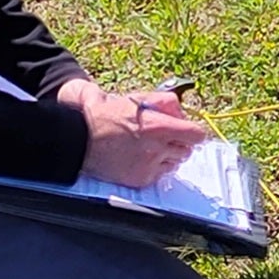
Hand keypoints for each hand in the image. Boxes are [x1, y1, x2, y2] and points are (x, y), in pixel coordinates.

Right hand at [58, 75, 210, 184]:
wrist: (82, 138)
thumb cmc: (109, 116)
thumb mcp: (139, 98)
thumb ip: (166, 102)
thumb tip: (182, 113)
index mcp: (160, 127)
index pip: (196, 135)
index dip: (193, 132)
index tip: (187, 131)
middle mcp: (158, 149)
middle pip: (187, 150)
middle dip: (179, 143)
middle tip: (164, 137)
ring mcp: (150, 166)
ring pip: (174, 164)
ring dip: (168, 157)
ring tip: (149, 147)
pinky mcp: (141, 180)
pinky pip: (159, 175)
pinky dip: (154, 168)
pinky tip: (140, 158)